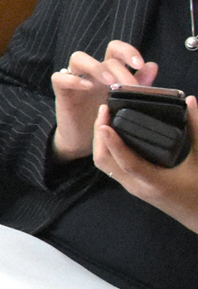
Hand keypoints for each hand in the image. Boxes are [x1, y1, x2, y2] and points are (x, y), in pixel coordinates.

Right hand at [51, 39, 153, 160]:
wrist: (84, 139)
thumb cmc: (104, 118)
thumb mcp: (125, 102)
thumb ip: (139, 84)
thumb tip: (152, 66)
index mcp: (109, 71)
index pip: (116, 50)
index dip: (127, 51)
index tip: (139, 64)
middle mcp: (92, 72)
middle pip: (102, 56)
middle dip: (120, 69)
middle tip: (129, 86)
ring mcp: (75, 79)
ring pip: (78, 58)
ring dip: (96, 67)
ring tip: (109, 81)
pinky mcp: (61, 91)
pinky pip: (59, 77)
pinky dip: (72, 79)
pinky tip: (87, 87)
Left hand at [91, 103, 197, 234]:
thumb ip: (197, 130)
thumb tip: (192, 101)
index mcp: (154, 182)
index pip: (127, 162)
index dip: (113, 143)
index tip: (104, 123)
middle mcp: (137, 186)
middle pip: (105, 161)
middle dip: (99, 135)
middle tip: (104, 111)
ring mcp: (132, 187)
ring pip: (104, 164)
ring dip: (100, 141)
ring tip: (105, 118)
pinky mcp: (132, 185)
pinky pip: (110, 166)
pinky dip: (106, 149)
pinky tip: (112, 134)